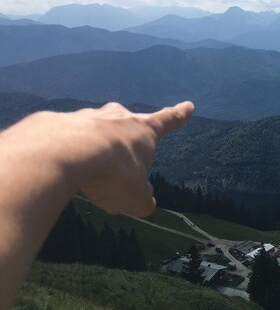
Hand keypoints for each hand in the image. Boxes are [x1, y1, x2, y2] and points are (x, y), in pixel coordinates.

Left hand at [70, 101, 193, 216]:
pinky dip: (67, 150)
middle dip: (127, 133)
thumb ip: (144, 200)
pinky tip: (61, 166)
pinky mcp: (60, 124)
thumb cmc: (112, 173)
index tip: (188, 105)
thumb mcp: (136, 198)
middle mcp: (118, 119)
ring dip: (94, 144)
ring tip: (87, 167)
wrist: (66, 153)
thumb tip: (145, 203)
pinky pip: (67, 138)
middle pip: (127, 121)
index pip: (168, 120)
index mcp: (144, 131)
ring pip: (95, 129)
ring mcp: (89, 118)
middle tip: (123, 150)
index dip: (179, 115)